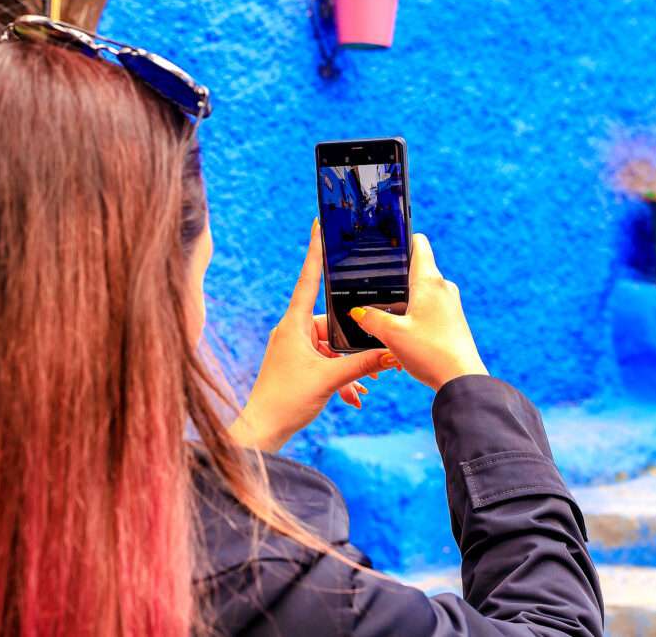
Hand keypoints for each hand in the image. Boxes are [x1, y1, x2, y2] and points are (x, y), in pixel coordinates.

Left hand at [230, 219, 396, 451]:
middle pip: (333, 322)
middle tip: (379, 352)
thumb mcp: (330, 380)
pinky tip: (355, 397)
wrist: (263, 431)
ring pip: (333, 347)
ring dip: (352, 365)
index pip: (308, 279)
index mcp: (294, 324)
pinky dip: (342, 378)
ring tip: (368, 383)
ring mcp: (295, 349)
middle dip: (356, 340)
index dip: (316, 251)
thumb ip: (363, 364)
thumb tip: (392, 354)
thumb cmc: (286, 401)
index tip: (319, 224)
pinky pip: (327, 363)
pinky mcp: (299, 366)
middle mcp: (293, 332)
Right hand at [348, 234, 487, 391]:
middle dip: (395, 275)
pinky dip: (414, 312)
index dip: (401, 239)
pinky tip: (401, 329)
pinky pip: (429, 308)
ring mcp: (450, 305)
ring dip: (404, 298)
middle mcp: (443, 288)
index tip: (384, 242)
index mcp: (430, 281)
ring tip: (383, 310)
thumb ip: (371, 319)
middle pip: (417, 268)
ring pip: (422, 291)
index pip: (419, 243)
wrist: (461, 380)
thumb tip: (358, 312)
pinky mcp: (452, 321)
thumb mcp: (391, 334)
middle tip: (372, 283)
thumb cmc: (430, 352)